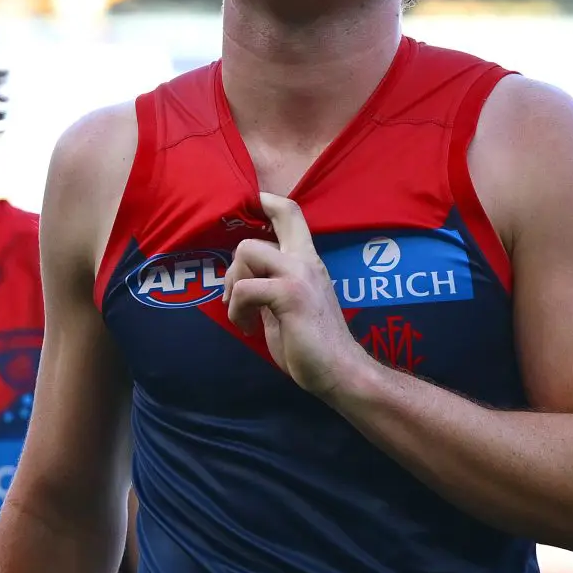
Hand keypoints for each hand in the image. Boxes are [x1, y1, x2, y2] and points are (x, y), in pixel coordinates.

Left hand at [223, 193, 371, 398]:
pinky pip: (245, 289)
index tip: (253, 204)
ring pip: (245, 253)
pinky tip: (248, 327)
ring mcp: (298, 274)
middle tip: (237, 301)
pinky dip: (236, 310)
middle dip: (233, 271)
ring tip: (244, 316)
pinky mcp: (290, 294)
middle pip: (252, 237)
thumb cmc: (313, 345)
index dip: (267, 201)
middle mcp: (304, 260)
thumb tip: (243, 282)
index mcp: (306, 261)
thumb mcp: (287, 307)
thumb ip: (270, 287)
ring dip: (233, 288)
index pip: (290, 214)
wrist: (340, 370)